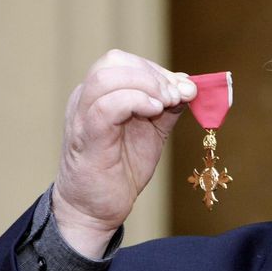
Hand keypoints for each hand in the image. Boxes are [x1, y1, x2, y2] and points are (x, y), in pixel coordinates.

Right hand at [52, 50, 195, 257]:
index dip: (158, 69)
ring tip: (167, 103)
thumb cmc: (120, 169)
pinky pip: (105, 107)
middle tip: (176, 95)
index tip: (184, 89)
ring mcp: (82, 117)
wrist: (96, 209)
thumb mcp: (152, 131)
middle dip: (153, 74)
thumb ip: (167, 108)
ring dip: (146, 84)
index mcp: (99, 94)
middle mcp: (85, 99)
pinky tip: (155, 111)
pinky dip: (135, 101)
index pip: (124, 61)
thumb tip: (189, 86)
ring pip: (106, 77)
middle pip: (113, 61)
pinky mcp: (86, 138)